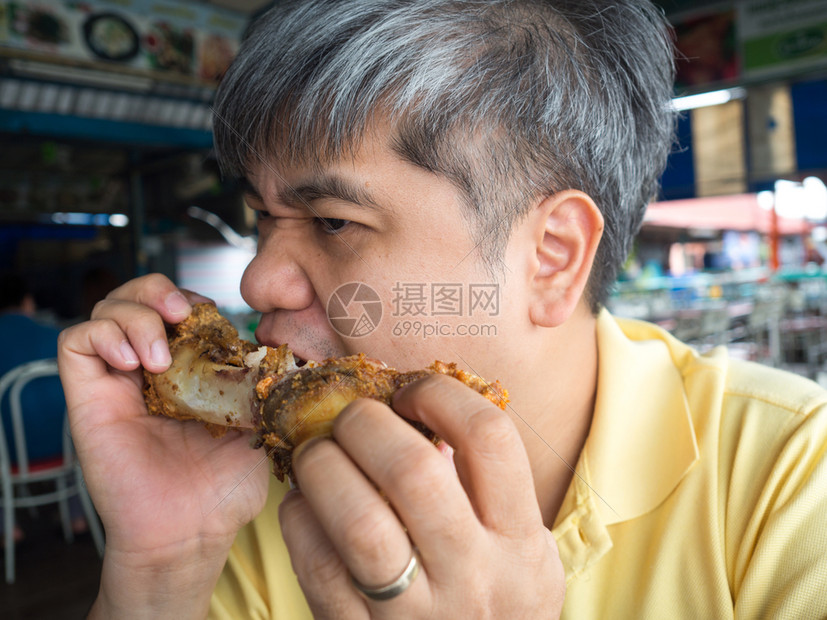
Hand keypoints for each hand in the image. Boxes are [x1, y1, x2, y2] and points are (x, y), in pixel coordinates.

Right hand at [58, 274, 269, 616]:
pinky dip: (102, 336)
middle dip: (157, 290)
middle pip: (137, 297)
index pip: (179, 307)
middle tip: (180, 313)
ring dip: (134, 315)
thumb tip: (283, 347)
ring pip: (106, 311)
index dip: (192, 298)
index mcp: (190, 370)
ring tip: (158, 356)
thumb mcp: (259, 421)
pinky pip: (75, 343)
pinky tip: (133, 363)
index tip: (214, 315)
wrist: (192, 530)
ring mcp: (118, 382)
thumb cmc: (225, 487)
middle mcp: (151, 370)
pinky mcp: (89, 398)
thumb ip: (266, 382)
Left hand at [279, 374, 565, 617]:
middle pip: (412, 471)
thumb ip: (490, 488)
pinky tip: (303, 505)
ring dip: (324, 467)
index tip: (411, 393)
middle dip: (368, 423)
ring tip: (317, 454)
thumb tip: (419, 414)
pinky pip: (317, 567)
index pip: (489, 438)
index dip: (440, 395)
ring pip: (359, 521)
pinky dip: (300, 519)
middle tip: (352, 417)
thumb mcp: (525, 552)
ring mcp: (415, 615)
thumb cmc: (499, 606)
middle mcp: (473, 577)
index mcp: (520, 542)